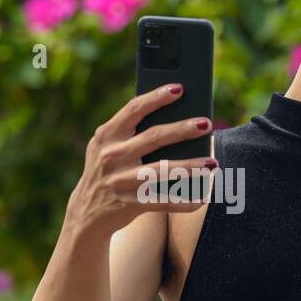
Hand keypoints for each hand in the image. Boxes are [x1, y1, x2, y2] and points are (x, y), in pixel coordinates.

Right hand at [64, 83, 217, 239]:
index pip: (134, 109)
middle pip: (154, 137)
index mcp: (107, 135)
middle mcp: (111, 156)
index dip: (157, 97)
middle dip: (183, 129)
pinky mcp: (129, 204)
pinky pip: (162, 202)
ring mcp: (120, 181)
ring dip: (190, 166)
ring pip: (162, 170)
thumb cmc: (109, 169)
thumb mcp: (108, 146)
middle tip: (207, 124)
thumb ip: (131, 131)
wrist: (87, 212)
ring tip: (212, 163)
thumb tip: (177, 115)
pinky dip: (184, 201)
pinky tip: (202, 197)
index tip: (180, 88)